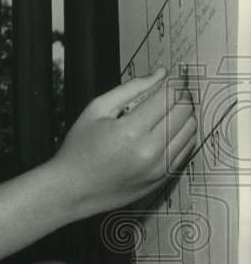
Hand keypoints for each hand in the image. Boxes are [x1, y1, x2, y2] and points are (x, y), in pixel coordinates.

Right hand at [49, 68, 196, 219]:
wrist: (71, 189)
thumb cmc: (78, 150)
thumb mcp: (96, 110)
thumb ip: (130, 88)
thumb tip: (159, 74)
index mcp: (130, 130)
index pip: (169, 96)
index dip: (176, 81)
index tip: (175, 75)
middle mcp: (150, 150)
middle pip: (185, 112)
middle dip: (183, 95)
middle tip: (173, 90)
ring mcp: (159, 167)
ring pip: (191, 130)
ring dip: (185, 115)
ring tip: (170, 109)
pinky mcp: (163, 178)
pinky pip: (186, 150)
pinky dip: (183, 135)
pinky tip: (168, 129)